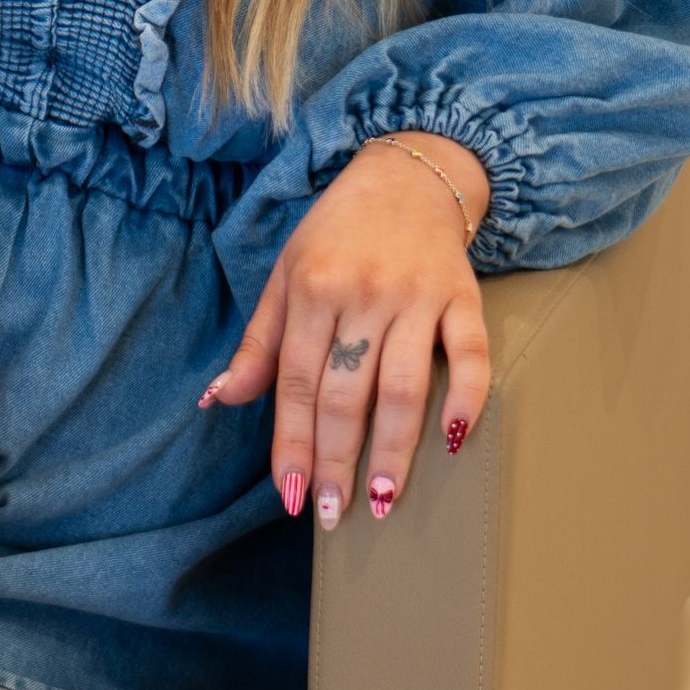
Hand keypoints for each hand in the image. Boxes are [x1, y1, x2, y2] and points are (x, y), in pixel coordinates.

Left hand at [204, 133, 489, 525]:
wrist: (409, 175)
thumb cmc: (337, 233)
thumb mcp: (285, 277)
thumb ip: (259, 344)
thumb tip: (218, 399)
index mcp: (313, 291)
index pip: (297, 384)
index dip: (292, 444)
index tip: (290, 496)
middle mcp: (364, 295)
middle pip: (347, 394)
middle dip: (337, 461)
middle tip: (333, 514)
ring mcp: (417, 298)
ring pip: (404, 386)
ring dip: (395, 448)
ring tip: (385, 498)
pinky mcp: (464, 297)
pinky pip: (471, 355)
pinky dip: (466, 399)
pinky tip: (453, 440)